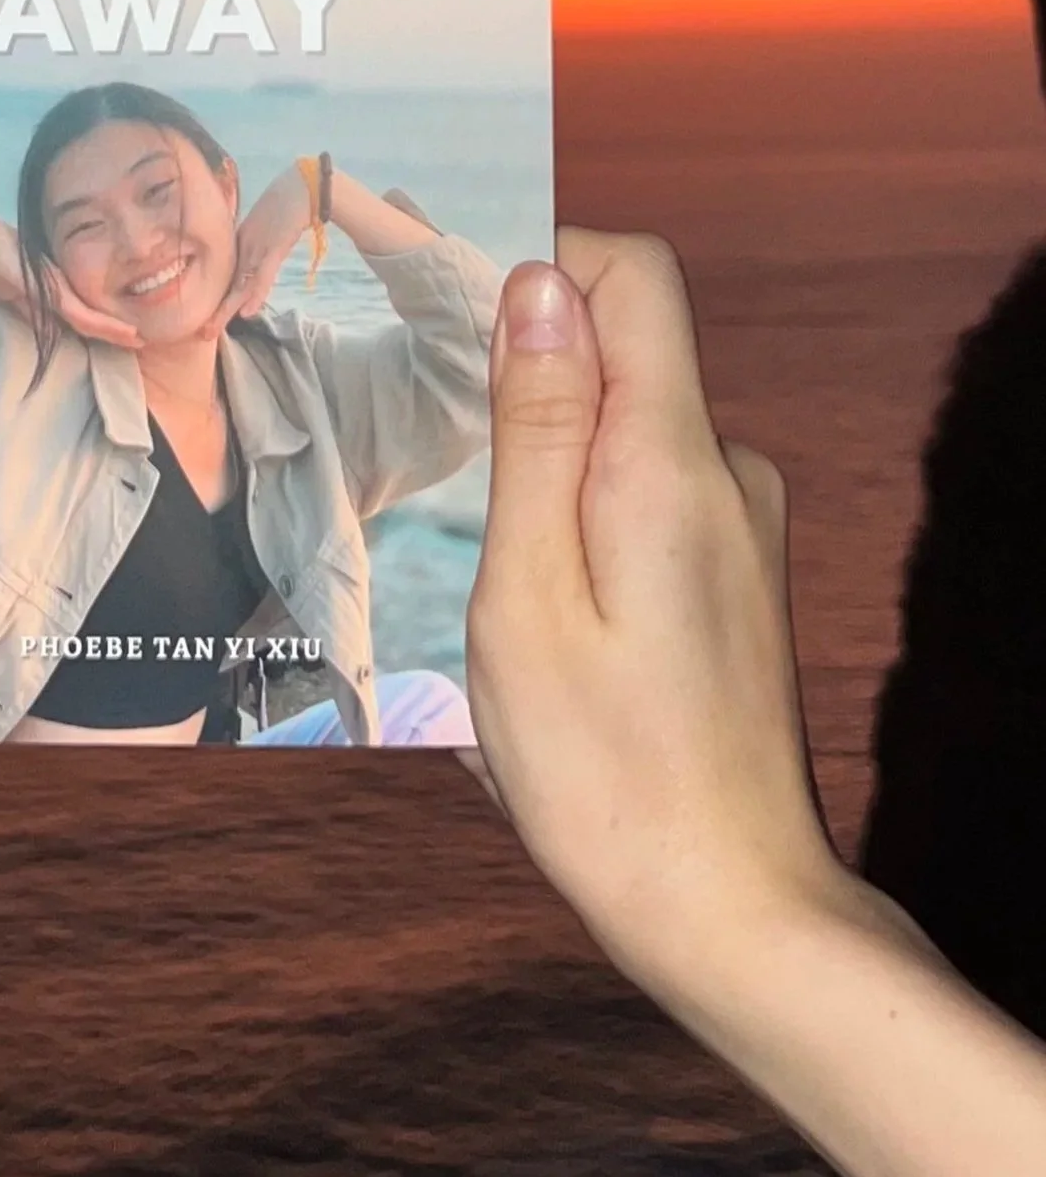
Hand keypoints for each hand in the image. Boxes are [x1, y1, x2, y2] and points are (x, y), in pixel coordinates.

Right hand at [0, 214, 140, 348]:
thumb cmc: (0, 264)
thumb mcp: (18, 295)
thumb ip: (35, 310)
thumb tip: (48, 329)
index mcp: (58, 288)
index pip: (86, 314)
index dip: (106, 326)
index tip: (127, 337)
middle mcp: (63, 286)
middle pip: (93, 316)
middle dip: (116, 330)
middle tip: (141, 340)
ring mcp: (57, 286)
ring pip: (90, 317)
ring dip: (113, 329)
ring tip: (136, 338)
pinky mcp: (49, 286)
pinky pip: (76, 312)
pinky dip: (98, 323)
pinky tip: (116, 329)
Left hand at [200, 164, 313, 338]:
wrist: (300, 186)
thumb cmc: (283, 205)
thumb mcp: (265, 229)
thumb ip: (256, 247)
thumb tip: (250, 267)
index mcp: (240, 244)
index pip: (225, 278)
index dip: (216, 299)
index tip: (205, 320)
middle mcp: (243, 248)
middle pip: (228, 285)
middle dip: (216, 311)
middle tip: (202, 333)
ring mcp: (257, 248)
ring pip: (239, 285)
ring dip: (227, 309)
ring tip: (213, 329)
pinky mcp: (273, 247)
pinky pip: (263, 275)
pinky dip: (255, 294)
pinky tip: (246, 311)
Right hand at [462, 229, 847, 1006]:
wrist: (728, 910)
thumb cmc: (606, 772)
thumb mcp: (529, 594)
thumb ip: (538, 429)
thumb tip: (538, 284)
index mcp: (673, 461)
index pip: (631, 274)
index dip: (539, 266)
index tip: (450, 320)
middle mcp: (726, 473)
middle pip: (623, 344)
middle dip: (522, 373)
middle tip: (438, 466)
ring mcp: (738, 525)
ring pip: (624, 425)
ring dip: (543, 464)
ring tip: (484, 576)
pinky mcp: (730, 573)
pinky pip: (641, 491)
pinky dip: (577, 519)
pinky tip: (540, 623)